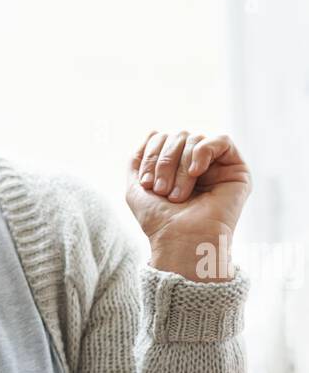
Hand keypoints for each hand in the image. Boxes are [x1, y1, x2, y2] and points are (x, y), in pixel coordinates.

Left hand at [126, 130, 251, 281]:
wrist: (180, 241)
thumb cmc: (159, 222)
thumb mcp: (136, 188)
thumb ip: (138, 160)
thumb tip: (152, 131)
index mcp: (175, 167)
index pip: (163, 139)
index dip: (151, 155)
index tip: (146, 184)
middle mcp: (197, 164)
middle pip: (179, 136)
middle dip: (165, 162)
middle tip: (161, 191)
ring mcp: (217, 166)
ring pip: (196, 139)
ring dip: (180, 166)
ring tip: (177, 194)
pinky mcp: (236, 170)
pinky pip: (222, 140)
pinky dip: (203, 152)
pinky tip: (196, 172)